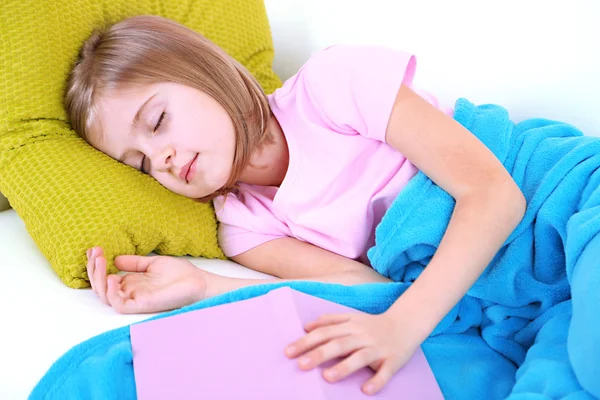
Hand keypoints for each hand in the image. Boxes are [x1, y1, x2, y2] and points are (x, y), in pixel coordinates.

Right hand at [86, 247, 206, 313]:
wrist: (200, 283)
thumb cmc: (181, 275)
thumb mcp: (153, 263)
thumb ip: (135, 263)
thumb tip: (116, 259)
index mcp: (132, 283)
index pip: (106, 277)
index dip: (96, 265)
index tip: (93, 249)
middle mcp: (131, 292)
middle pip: (101, 286)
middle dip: (94, 269)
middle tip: (94, 252)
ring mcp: (135, 299)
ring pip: (105, 295)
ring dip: (98, 278)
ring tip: (100, 260)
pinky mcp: (142, 305)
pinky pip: (119, 304)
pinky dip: (112, 292)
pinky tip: (113, 277)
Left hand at [284, 311, 419, 394]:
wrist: (407, 323)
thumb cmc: (373, 324)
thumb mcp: (351, 317)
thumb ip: (329, 320)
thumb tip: (306, 326)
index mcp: (350, 326)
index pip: (324, 333)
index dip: (306, 342)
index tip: (288, 352)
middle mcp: (362, 336)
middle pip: (338, 344)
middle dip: (319, 354)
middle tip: (301, 365)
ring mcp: (378, 348)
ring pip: (360, 357)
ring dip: (344, 367)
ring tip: (328, 377)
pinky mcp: (393, 360)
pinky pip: (385, 372)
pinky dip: (377, 381)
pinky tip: (366, 390)